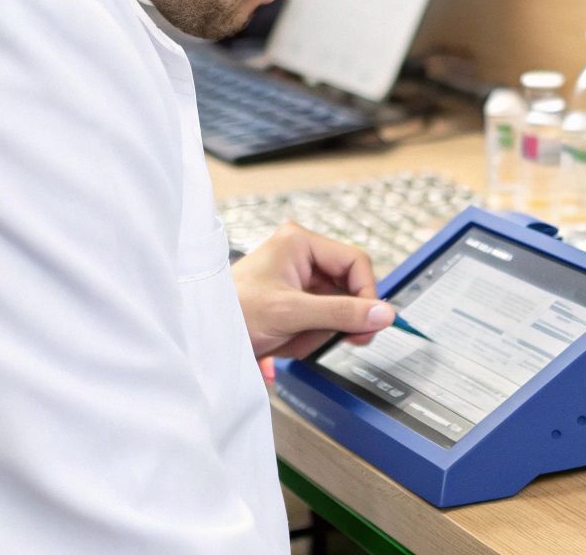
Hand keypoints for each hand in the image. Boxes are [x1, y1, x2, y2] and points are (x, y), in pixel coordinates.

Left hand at [232, 221, 393, 359]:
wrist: (202, 337)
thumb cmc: (231, 312)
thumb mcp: (291, 313)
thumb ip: (341, 313)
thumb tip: (382, 313)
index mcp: (301, 243)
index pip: (355, 263)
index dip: (366, 294)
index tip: (368, 322)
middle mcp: (302, 257)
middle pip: (347, 289)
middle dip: (335, 319)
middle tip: (329, 337)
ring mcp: (297, 281)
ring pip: (335, 309)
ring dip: (317, 332)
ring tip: (290, 338)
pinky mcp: (293, 302)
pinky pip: (319, 321)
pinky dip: (307, 338)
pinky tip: (286, 341)